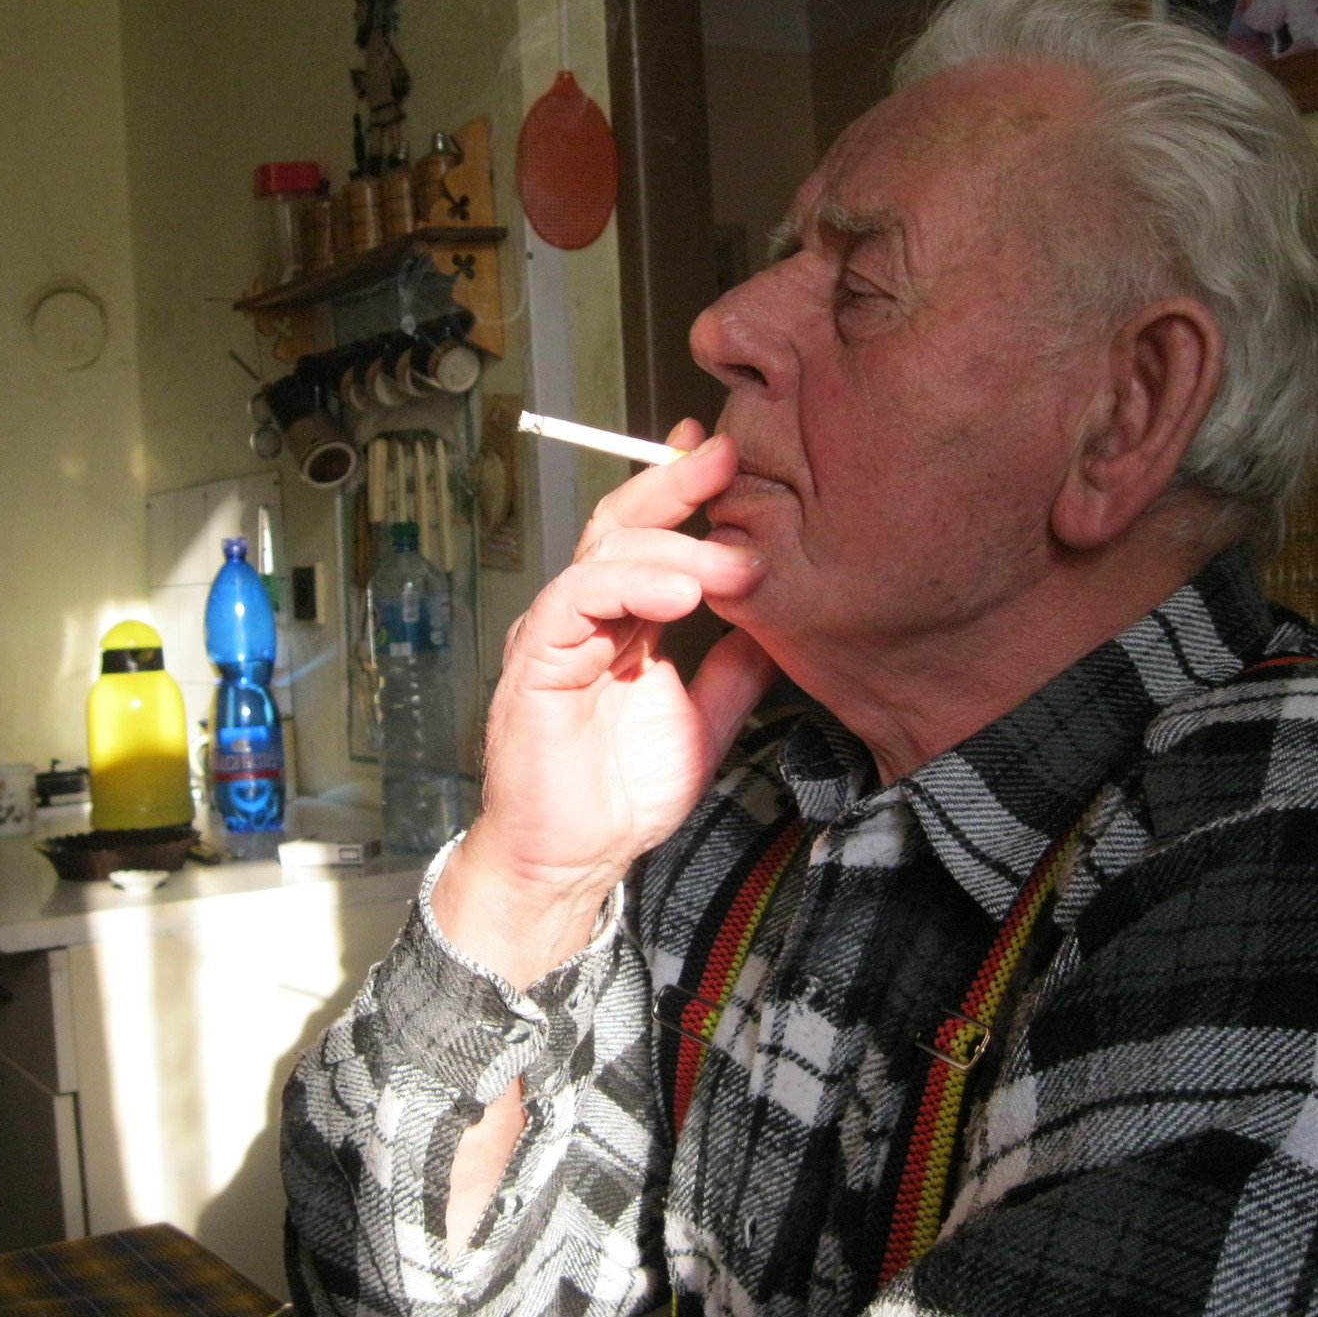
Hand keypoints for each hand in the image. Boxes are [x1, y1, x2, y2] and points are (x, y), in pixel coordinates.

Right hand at [433, 420, 776, 987]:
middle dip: (676, 484)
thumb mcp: (704, 723)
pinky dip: (628, 584)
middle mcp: (586, 615)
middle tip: (728, 461)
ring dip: (673, 546)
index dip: (685, 490)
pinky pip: (574, 599)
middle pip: (624, 523)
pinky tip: (681, 592)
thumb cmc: (622, 797)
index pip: (651, 536)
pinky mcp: (536, 660)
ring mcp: (557, 633)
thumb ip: (735, 671)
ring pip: (604, 553)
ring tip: (734, 563)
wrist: (572, 861)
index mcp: (624, 622)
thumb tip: (781, 623)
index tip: (729, 456)